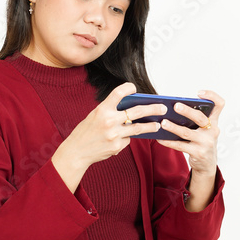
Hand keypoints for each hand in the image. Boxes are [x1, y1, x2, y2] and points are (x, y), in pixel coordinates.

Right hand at [51, 82, 165, 191]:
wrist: (76, 152)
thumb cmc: (86, 132)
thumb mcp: (94, 116)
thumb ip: (111, 111)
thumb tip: (132, 109)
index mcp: (102, 110)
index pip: (118, 93)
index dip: (128, 88)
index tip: (134, 87)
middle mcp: (109, 121)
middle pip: (137, 112)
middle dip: (153, 109)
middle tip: (163, 108)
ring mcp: (115, 135)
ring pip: (138, 128)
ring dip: (150, 126)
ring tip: (157, 125)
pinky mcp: (117, 146)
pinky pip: (127, 140)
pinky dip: (126, 138)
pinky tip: (118, 139)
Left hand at [156, 89, 224, 177]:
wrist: (207, 163)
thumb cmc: (202, 141)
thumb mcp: (204, 129)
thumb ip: (195, 120)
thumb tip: (173, 109)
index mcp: (214, 121)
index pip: (219, 104)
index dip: (212, 96)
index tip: (199, 93)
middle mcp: (212, 131)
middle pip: (200, 118)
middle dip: (187, 111)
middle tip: (175, 106)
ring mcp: (206, 143)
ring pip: (187, 133)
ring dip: (174, 127)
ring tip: (163, 122)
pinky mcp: (198, 153)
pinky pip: (180, 146)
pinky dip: (168, 141)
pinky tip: (160, 138)